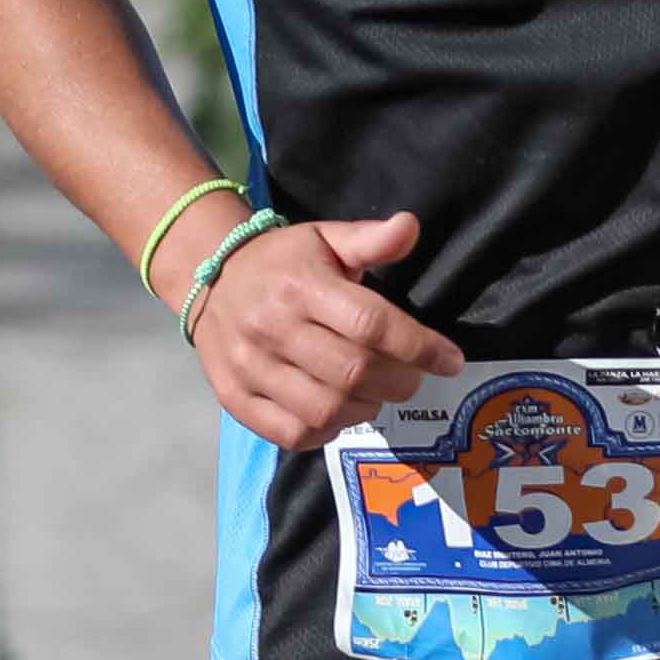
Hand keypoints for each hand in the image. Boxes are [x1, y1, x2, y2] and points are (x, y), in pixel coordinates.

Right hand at [191, 209, 463, 444]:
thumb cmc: (282, 262)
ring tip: (375, 393)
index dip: (419, 346)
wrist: (209, 278)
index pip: (370, 324)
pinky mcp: (235, 397)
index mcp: (300, 286)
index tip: (450, 360)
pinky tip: (339, 411)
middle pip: (353, 372)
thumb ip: (369, 240)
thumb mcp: (325, 239)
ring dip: (365, 408)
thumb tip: (409, 227)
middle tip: (412, 377)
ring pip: (325, 408)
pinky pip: (292, 432)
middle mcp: (271, 327)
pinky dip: (327, 430)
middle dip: (399, 381)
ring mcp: (249, 367)